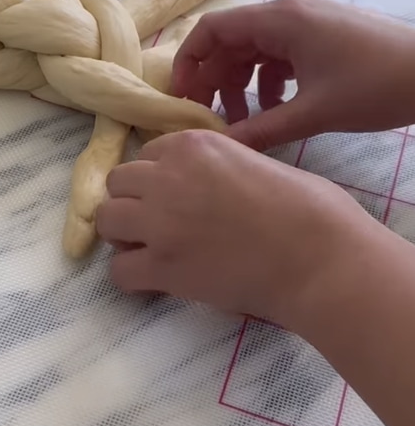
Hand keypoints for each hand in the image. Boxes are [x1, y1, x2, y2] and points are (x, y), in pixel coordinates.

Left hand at [96, 129, 374, 326]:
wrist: (320, 258)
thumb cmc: (311, 209)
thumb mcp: (259, 160)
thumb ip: (221, 164)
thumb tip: (209, 183)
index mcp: (194, 145)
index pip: (148, 155)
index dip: (159, 179)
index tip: (178, 198)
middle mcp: (167, 176)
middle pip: (118, 183)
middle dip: (134, 203)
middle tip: (160, 225)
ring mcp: (160, 222)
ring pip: (106, 220)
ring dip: (124, 235)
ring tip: (152, 251)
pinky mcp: (162, 267)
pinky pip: (118, 270)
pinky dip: (132, 277)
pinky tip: (156, 280)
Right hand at [172, 0, 414, 150]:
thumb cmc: (376, 87)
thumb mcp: (314, 113)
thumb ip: (262, 130)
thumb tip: (221, 147)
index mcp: (282, 19)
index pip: (212, 29)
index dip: (188, 62)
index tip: (182, 99)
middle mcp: (290, 13)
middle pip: (231, 40)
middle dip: (214, 80)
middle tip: (208, 119)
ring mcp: (309, 22)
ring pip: (256, 50)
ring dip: (242, 84)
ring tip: (244, 123)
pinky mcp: (324, 36)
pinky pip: (281, 54)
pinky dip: (269, 82)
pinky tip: (276, 111)